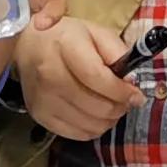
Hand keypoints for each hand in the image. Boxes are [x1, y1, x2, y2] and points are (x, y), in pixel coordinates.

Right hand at [15, 17, 142, 142]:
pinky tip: (96, 114)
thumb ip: (118, 52)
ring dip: (109, 119)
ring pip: (90, 124)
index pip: (97, 78)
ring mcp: (43, 99)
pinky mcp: (40, 116)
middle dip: (119, 106)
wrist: (29, 46)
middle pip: (97, 106)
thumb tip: (132, 80)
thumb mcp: (97, 33)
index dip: (122, 91)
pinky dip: (93, 128)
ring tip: (111, 106)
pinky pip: (77, 134)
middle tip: (125, 100)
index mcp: (65, 48)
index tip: (136, 95)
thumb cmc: (68, 38)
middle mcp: (50, 76)